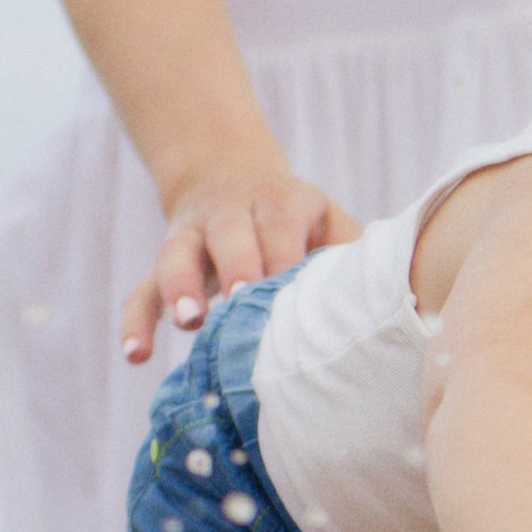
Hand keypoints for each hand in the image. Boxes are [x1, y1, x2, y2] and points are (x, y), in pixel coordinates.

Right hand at [121, 171, 360, 362]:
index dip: (281, 255)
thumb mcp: (327, 220)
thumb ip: (353, 252)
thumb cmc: (297, 221)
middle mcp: (228, 214)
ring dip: (179, 287)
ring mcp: (189, 238)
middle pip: (227, 235)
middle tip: (240, 301)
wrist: (229, 175)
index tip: (287, 288)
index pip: (279, 226)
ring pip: (175, 256)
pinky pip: (140, 290)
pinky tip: (135, 355)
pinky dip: (134, 320)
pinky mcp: (162, 264)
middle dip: (235, 266)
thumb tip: (396, 298)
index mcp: (278, 203)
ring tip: (188, 322)